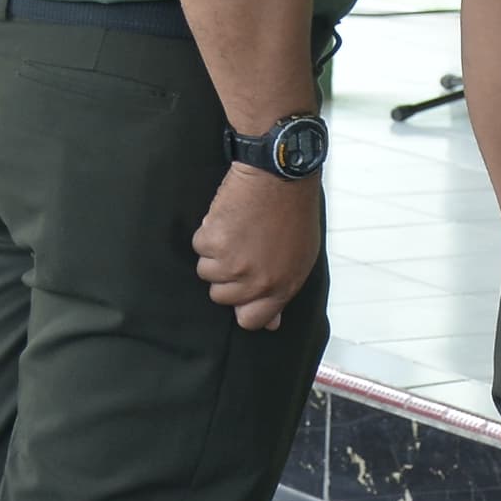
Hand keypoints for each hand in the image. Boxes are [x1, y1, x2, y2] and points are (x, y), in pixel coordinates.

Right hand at [193, 162, 321, 330]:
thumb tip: (271, 324)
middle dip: (226, 274)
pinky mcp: (213, 244)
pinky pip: (199, 246)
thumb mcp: (300, 256)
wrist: (279, 176)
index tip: (240, 291)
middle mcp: (257, 281)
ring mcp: (234, 264)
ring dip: (216, 251)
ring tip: (238, 228)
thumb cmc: (292, 212)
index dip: (241, 306)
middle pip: (221, 296)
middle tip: (242, 246)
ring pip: (206, 271)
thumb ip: (281, 291)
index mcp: (282, 286)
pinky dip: (209, 231)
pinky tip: (230, 217)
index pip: (251, 320)